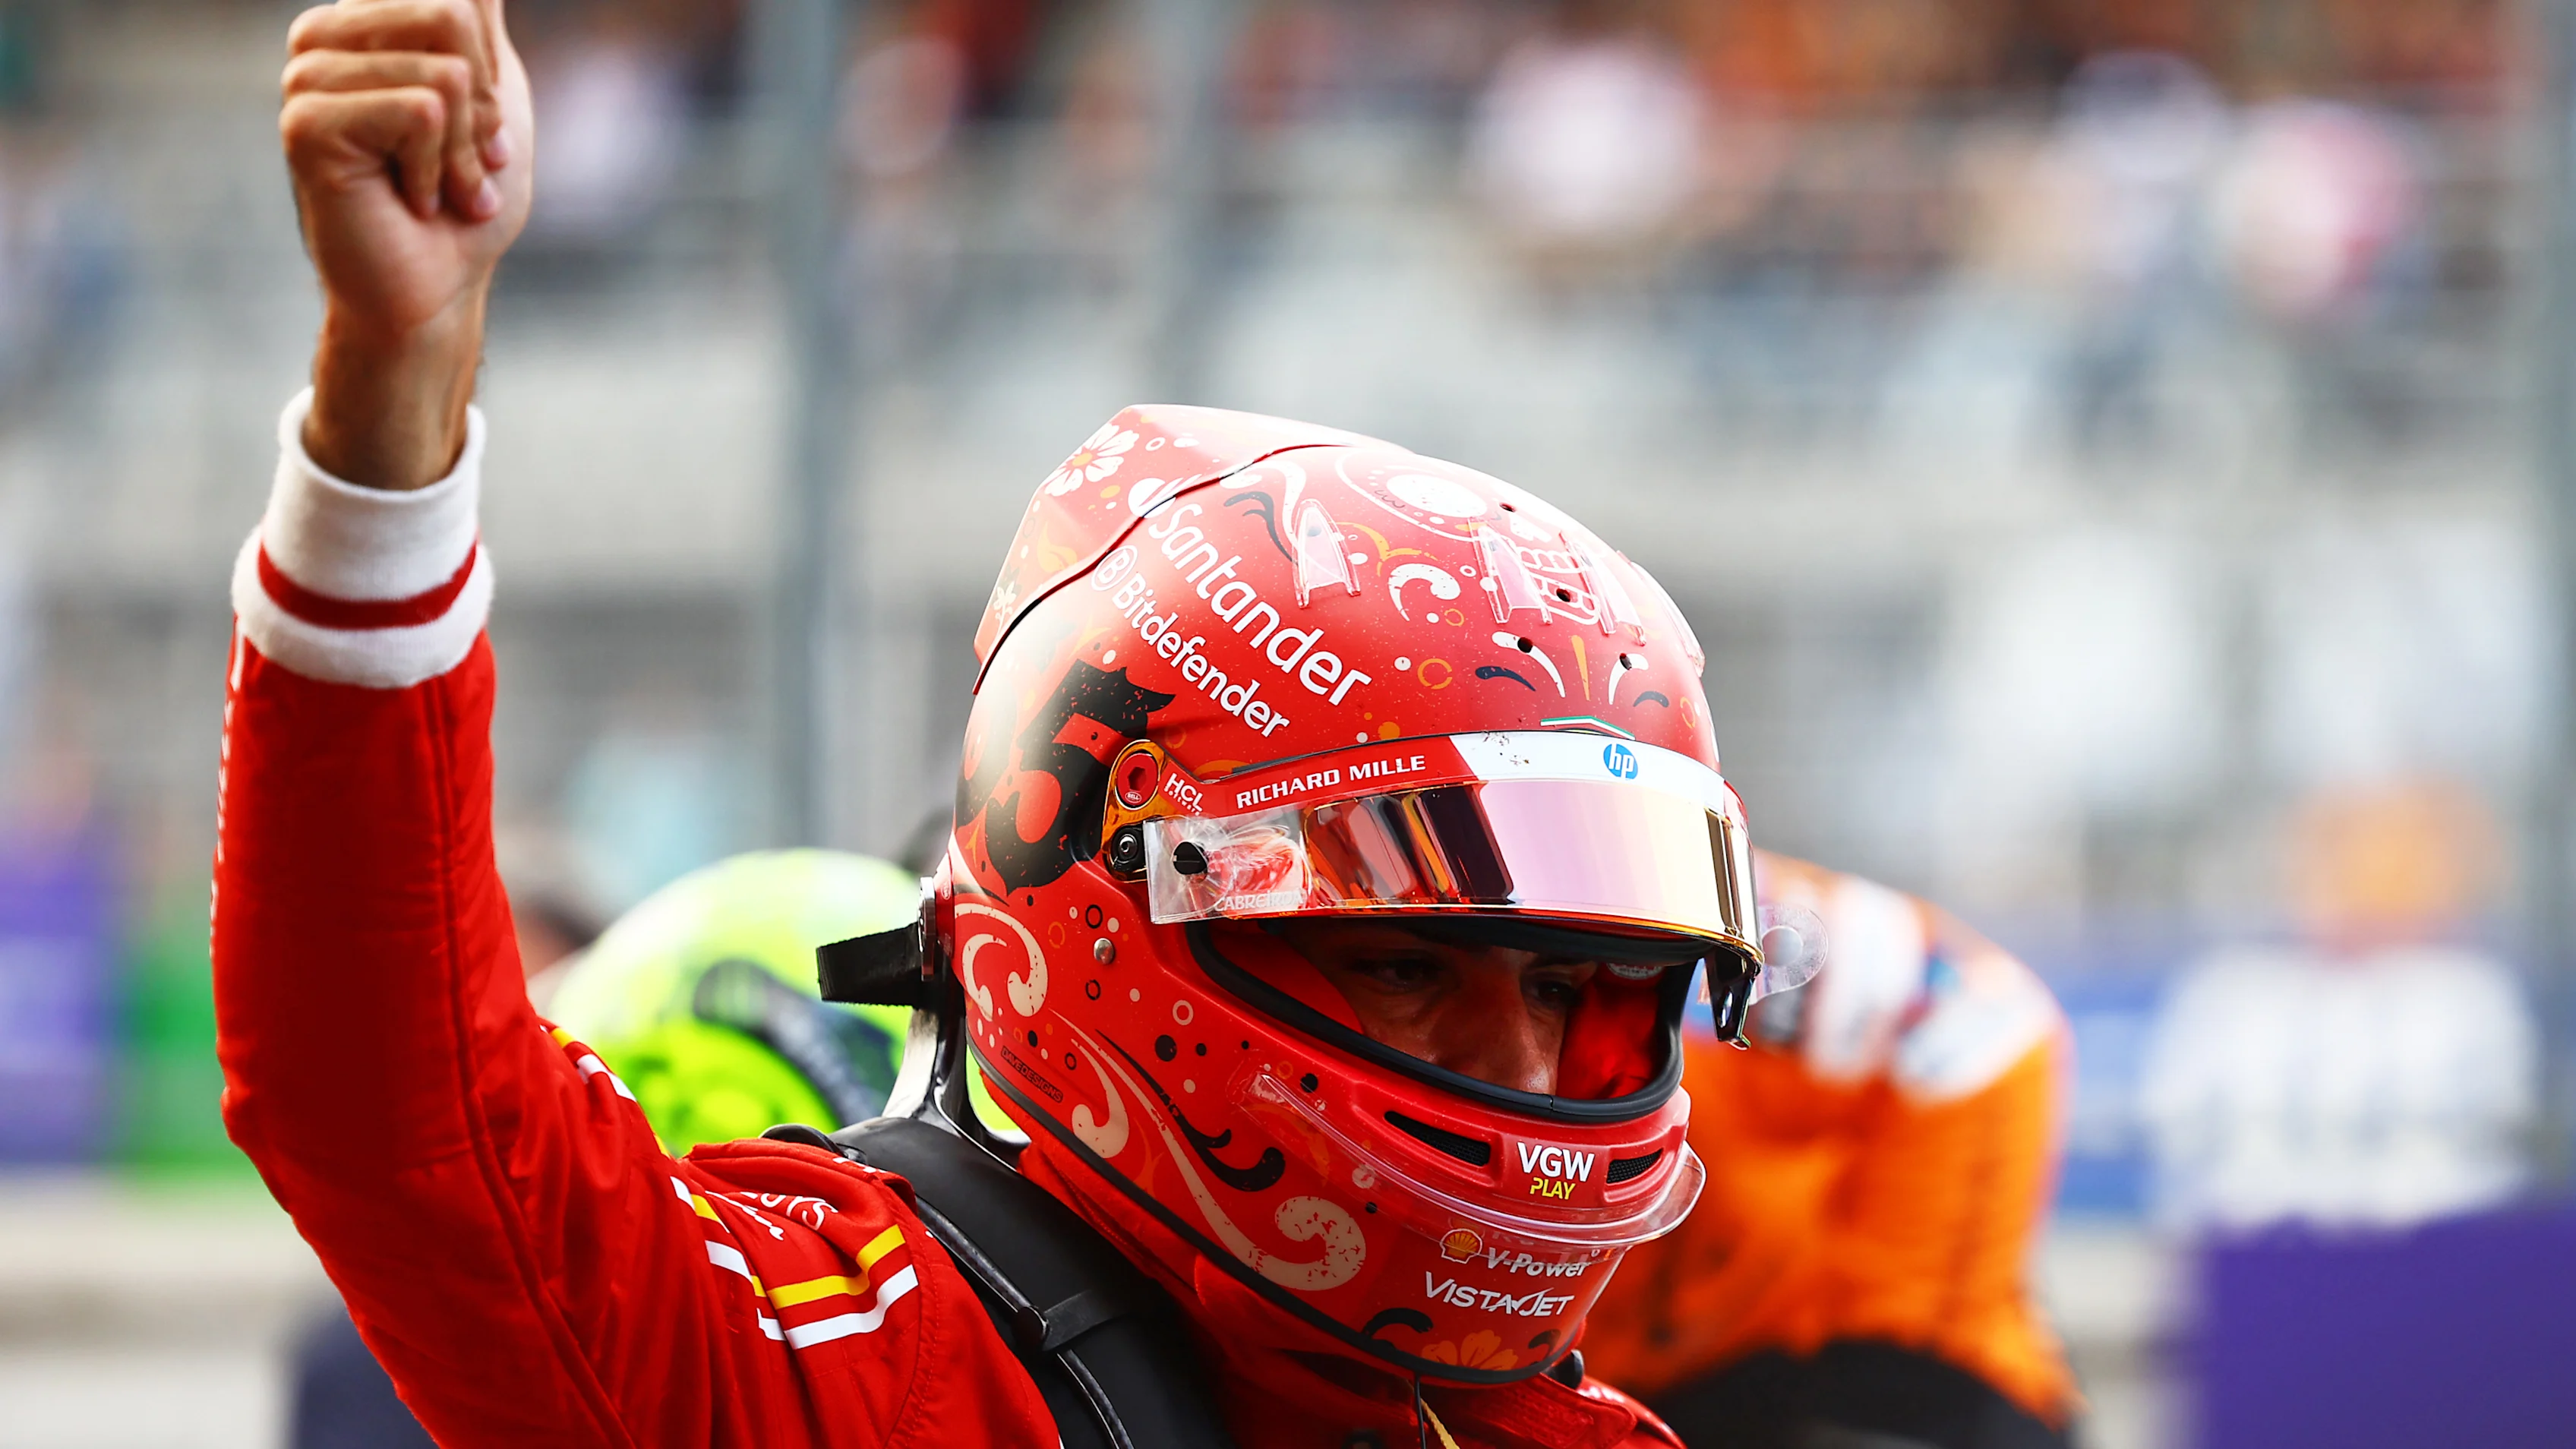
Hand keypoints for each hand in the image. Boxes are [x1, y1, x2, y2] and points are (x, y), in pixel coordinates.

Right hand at [280, 0, 534, 488]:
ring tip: (437, 189)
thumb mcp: (492, 90)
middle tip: (462, 162)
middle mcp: (324, 34)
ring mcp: (306, 75)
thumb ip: (475, 17)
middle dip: (481, 107)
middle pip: (451, 14)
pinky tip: (412, 200)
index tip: (475, 125)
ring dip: (462, 150)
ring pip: (444, 74)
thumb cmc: (467, 196)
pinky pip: (420, 112)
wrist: (440, 287)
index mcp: (366, 19)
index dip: (491, 68)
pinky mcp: (305, 121)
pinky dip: (437, 169)